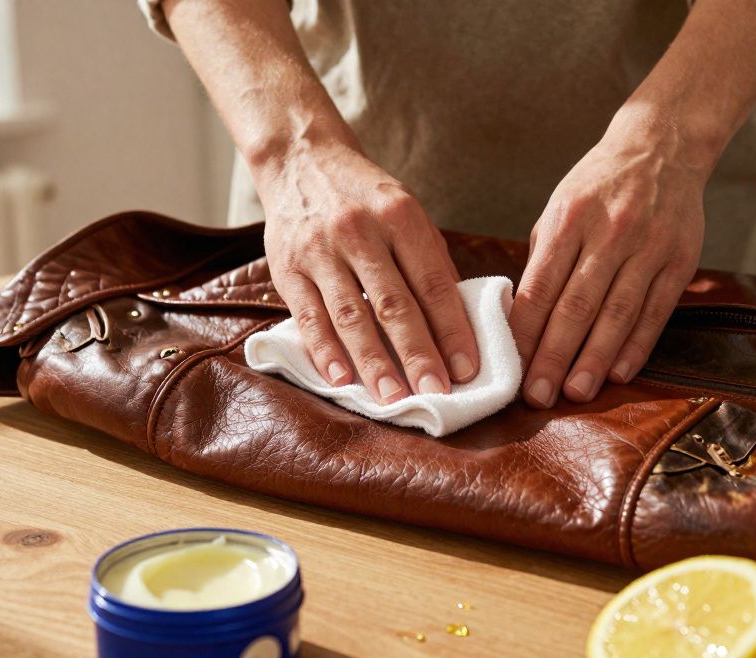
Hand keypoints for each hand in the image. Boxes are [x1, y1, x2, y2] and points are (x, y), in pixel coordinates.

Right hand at [255, 143, 479, 403]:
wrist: (300, 160)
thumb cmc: (364, 196)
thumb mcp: (405, 212)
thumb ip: (430, 262)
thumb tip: (460, 322)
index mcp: (400, 216)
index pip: (433, 282)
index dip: (452, 329)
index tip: (468, 369)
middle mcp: (360, 231)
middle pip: (394, 304)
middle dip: (418, 354)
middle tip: (436, 393)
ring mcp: (320, 251)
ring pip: (351, 316)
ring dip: (374, 363)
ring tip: (393, 399)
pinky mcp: (287, 269)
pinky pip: (308, 317)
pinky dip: (325, 352)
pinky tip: (341, 381)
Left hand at [509, 115, 705, 407]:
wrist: (662, 147)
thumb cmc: (598, 187)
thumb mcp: (559, 209)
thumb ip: (543, 261)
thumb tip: (521, 319)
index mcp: (569, 219)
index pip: (540, 287)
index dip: (525, 333)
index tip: (512, 368)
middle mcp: (609, 232)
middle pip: (577, 306)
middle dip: (554, 356)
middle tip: (537, 396)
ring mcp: (648, 246)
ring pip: (617, 314)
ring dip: (595, 360)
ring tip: (575, 393)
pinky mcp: (680, 259)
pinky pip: (656, 311)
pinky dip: (636, 346)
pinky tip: (619, 373)